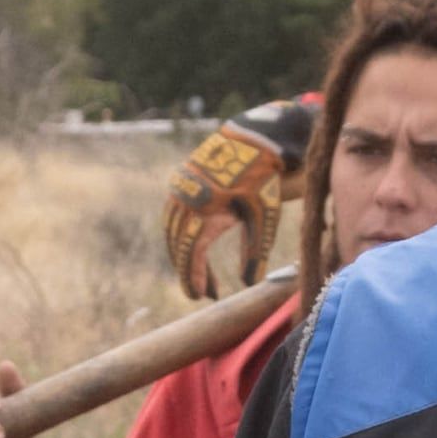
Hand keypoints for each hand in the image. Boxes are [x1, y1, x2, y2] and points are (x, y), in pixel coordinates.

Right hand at [158, 101, 310, 298]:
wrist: (251, 142)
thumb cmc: (261, 181)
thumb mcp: (264, 217)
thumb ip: (255, 250)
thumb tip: (249, 283)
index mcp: (207, 209)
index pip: (193, 252)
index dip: (194, 276)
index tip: (199, 296)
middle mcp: (187, 199)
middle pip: (179, 245)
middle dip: (189, 271)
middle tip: (203, 292)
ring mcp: (179, 189)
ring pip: (172, 232)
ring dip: (183, 256)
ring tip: (203, 276)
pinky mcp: (177, 183)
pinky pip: (172, 217)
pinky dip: (180, 237)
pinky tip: (194, 251)